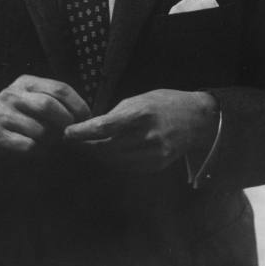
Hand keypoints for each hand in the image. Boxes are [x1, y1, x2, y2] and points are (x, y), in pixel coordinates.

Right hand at [0, 75, 90, 156]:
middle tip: (69, 133)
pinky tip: (37, 150)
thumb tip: (86, 116)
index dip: (78, 105)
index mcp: (27, 82)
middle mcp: (13, 94)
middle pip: (49, 106)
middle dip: (65, 123)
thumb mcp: (31, 97)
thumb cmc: (15, 112)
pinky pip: (27, 145)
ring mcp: (2, 113)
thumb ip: (54, 101)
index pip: (60, 88)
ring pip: (39, 129)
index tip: (86, 118)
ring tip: (51, 143)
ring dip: (51, 141)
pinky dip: (38, 151)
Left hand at [64, 89, 218, 172]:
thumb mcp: (141, 98)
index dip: (83, 132)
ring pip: (114, 160)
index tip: (67, 133)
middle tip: (74, 141)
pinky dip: (114, 161)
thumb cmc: (166, 102)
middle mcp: (147, 136)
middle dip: (87, 145)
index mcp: (141, 113)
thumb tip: (95, 125)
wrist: (197, 119)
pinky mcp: (156, 165)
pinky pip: (127, 167)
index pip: (104, 127)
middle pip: (106, 147)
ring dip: (98, 155)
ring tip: (88, 147)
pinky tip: (108, 153)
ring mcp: (153, 154)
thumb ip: (119, 112)